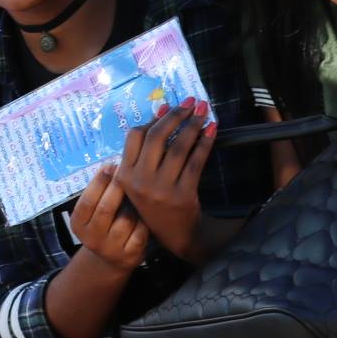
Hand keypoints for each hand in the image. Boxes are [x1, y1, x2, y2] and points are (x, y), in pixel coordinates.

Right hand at [68, 165, 148, 273]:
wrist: (110, 259)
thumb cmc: (103, 225)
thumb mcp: (92, 213)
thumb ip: (98, 194)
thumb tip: (112, 166)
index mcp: (78, 225)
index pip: (87, 200)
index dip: (99, 181)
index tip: (110, 166)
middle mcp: (91, 240)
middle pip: (106, 209)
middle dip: (117, 187)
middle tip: (127, 171)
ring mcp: (111, 250)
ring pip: (126, 220)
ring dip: (133, 205)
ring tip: (138, 194)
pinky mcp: (130, 256)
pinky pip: (140, 232)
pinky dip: (144, 221)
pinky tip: (144, 214)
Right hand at [112, 99, 215, 261]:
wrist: (175, 235)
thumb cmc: (156, 202)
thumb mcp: (140, 180)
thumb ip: (146, 151)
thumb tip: (162, 110)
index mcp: (125, 175)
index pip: (135, 136)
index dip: (153, 119)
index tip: (168, 107)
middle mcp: (140, 181)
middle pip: (157, 138)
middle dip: (176, 116)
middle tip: (191, 103)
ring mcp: (161, 189)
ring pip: (178, 148)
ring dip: (193, 126)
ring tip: (203, 112)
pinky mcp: (183, 195)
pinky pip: (195, 162)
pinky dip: (205, 143)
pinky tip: (211, 131)